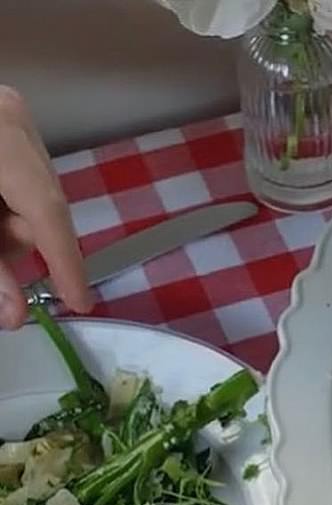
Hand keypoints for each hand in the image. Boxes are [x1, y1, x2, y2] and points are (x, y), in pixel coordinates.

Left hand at [0, 86, 91, 330]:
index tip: (79, 302)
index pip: (47, 211)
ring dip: (1, 227)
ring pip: (26, 197)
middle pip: (37, 207)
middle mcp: (14, 121)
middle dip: (12, 245)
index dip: (64, 262)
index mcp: (4, 135)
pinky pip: (13, 181)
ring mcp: (6, 117)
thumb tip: (13, 314)